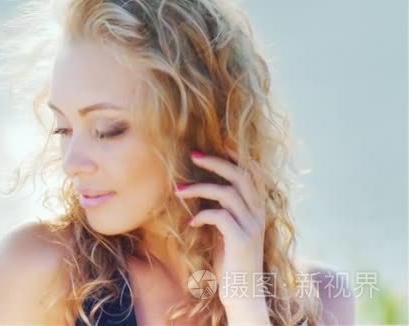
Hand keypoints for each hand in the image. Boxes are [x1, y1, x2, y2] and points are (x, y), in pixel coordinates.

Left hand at [174, 147, 270, 323]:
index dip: (238, 156)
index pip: (253, 173)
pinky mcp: (241, 240)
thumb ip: (223, 209)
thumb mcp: (228, 230)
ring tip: (178, 191)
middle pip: (241, 175)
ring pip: (226, 193)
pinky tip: (189, 225)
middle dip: (216, 162)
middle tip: (193, 154)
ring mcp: (252, 226)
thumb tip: (201, 189)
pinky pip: (219, 216)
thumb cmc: (231, 260)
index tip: (219, 143)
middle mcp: (259, 213)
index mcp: (258, 208)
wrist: (243, 292)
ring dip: (199, 188)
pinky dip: (200, 216)